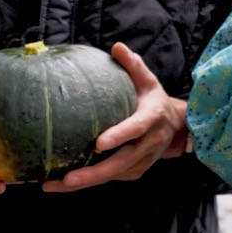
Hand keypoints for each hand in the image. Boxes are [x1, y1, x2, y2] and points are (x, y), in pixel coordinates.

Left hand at [43, 43, 186, 191]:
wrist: (178, 128)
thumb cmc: (154, 100)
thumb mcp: (149, 81)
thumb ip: (134, 65)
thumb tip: (116, 46)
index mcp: (152, 118)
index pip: (136, 128)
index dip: (119, 136)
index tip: (98, 144)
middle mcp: (149, 143)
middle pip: (121, 162)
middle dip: (93, 173)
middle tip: (66, 179)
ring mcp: (143, 161)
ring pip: (113, 175)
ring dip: (85, 183)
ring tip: (52, 185)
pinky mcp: (135, 172)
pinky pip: (111, 178)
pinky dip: (89, 182)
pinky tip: (62, 185)